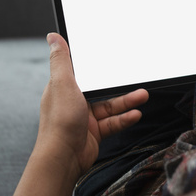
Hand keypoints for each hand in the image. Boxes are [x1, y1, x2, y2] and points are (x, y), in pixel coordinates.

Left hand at [35, 33, 148, 180]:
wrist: (63, 159)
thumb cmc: (59, 123)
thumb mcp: (62, 84)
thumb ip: (61, 60)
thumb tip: (53, 37)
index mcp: (64, 87)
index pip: (84, 70)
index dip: (98, 64)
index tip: (113, 57)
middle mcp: (74, 101)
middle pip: (102, 88)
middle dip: (120, 85)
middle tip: (136, 79)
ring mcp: (85, 117)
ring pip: (111, 105)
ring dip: (127, 101)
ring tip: (143, 96)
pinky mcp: (95, 132)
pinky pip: (113, 122)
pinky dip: (124, 118)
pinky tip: (135, 114)